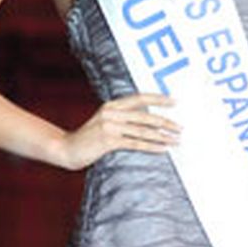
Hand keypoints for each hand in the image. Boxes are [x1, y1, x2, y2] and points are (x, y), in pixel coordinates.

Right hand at [59, 92, 179, 169]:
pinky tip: (163, 149)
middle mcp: (111, 113)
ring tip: (176, 140)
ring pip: (142, 131)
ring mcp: (109, 126)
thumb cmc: (89, 138)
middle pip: (145, 115)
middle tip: (180, 128)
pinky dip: (151, 146)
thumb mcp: (105, 122)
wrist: (67, 149)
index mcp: (112, 105)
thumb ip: (122, 118)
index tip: (175, 101)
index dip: (158, 98)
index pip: (140, 97)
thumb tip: (149, 122)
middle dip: (166, 122)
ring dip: (162, 136)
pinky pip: (135, 143)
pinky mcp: (108, 141)